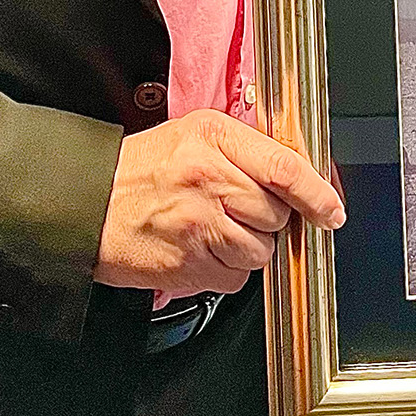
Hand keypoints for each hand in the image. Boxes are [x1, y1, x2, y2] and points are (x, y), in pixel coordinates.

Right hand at [94, 108, 344, 296]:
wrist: (84, 204)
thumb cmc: (139, 170)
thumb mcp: (192, 135)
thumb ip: (244, 150)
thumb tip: (300, 177)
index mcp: (213, 136)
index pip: (284, 167)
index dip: (317, 193)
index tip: (331, 209)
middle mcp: (208, 177)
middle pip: (276, 213)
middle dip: (267, 219)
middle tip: (236, 210)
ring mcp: (198, 223)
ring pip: (260, 251)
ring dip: (247, 247)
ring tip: (214, 229)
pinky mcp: (187, 264)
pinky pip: (235, 280)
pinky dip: (225, 272)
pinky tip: (201, 250)